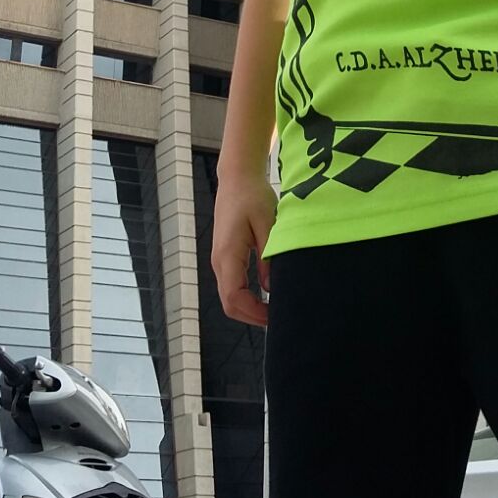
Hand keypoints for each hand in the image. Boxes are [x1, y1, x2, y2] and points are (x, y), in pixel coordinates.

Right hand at [211, 175, 275, 326]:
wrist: (237, 178)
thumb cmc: (253, 196)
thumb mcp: (268, 224)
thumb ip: (269, 256)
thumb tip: (271, 288)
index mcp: (227, 254)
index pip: (233, 297)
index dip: (253, 313)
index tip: (275, 316)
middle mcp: (219, 261)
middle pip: (229, 303)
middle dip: (252, 316)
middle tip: (279, 318)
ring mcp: (220, 260)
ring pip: (230, 296)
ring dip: (250, 307)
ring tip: (275, 309)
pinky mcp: (226, 257)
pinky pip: (233, 285)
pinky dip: (247, 296)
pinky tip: (267, 295)